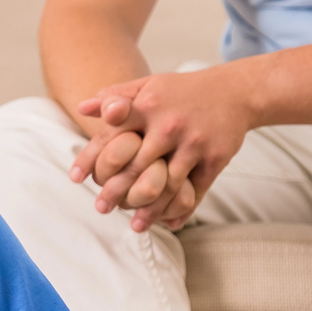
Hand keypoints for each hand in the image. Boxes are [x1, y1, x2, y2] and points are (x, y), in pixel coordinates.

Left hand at [70, 68, 250, 230]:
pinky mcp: (214, 158)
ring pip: (165, 184)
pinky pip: (194, 190)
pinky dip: (181, 209)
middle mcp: (168, 125)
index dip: (91, 158)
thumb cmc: (183, 91)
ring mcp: (193, 143)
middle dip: (116, 191)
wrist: (236, 92)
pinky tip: (169, 222)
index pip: (111, 135)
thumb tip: (81, 108)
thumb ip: (115, 96)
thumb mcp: (149, 85)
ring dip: (148, 208)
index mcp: (147, 105)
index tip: (75, 179)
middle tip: (101, 208)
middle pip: (136, 167)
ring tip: (135, 225)